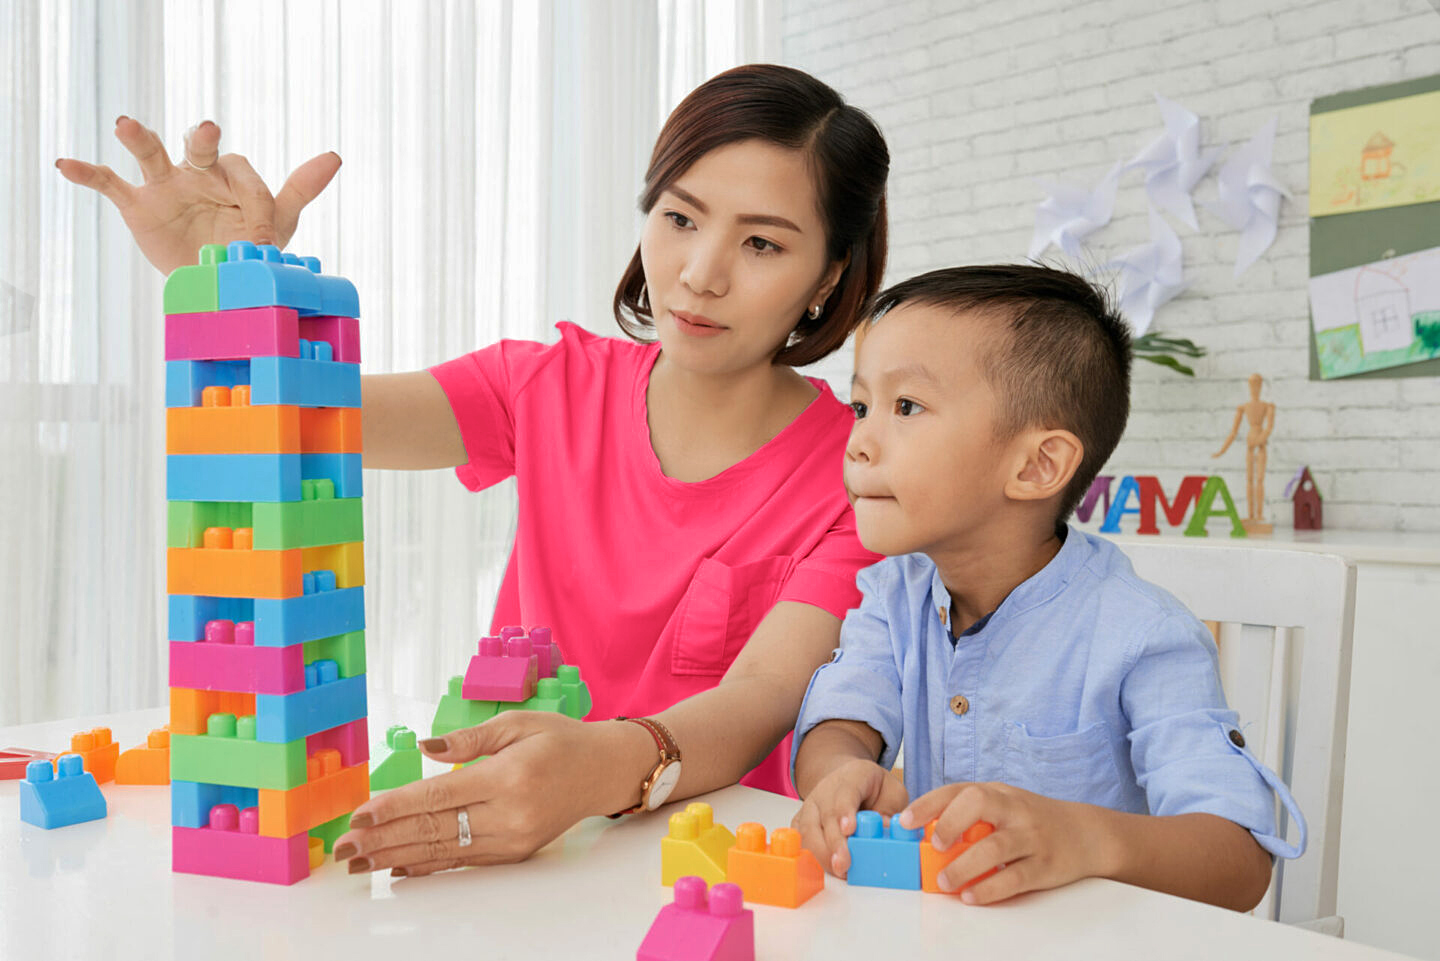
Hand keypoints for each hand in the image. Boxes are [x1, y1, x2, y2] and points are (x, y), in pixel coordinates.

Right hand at [55, 117, 340, 274]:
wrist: (213, 281)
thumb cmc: (246, 244)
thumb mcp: (277, 221)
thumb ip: (299, 189)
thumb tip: (334, 155)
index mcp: (232, 176)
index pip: (244, 175)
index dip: (254, 200)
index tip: (260, 233)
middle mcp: (198, 173)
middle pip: (201, 148)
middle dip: (205, 140)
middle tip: (210, 131)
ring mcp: (166, 187)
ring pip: (153, 153)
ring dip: (140, 138)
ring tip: (126, 125)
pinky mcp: (138, 206)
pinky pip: (109, 184)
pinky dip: (87, 173)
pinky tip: (65, 164)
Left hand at [333, 712, 616, 877]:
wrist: (603, 771)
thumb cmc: (560, 740)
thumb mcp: (517, 723)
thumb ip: (468, 739)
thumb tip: (425, 748)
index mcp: (508, 777)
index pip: (439, 796)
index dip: (396, 806)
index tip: (361, 814)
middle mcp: (510, 814)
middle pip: (435, 829)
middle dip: (384, 839)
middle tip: (346, 846)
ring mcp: (513, 839)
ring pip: (444, 851)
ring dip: (397, 857)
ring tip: (361, 862)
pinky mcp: (514, 853)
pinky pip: (463, 861)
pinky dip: (428, 865)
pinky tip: (399, 866)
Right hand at [790, 758, 907, 878]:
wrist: (849, 781)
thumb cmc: (874, 789)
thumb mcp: (892, 791)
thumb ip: (891, 809)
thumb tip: (884, 829)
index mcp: (853, 776)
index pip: (846, 792)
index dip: (845, 811)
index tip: (849, 829)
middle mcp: (826, 789)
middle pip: (826, 815)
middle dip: (834, 842)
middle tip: (844, 863)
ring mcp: (811, 805)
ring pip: (808, 829)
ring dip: (822, 853)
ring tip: (839, 870)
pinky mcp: (802, 821)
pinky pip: (801, 838)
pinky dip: (811, 855)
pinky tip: (826, 868)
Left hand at [897, 782, 1108, 903]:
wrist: (1085, 833)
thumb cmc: (1031, 819)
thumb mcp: (1003, 804)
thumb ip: (969, 813)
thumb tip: (923, 832)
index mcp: (997, 793)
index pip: (959, 790)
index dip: (929, 804)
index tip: (906, 821)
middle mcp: (1013, 809)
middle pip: (978, 804)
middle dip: (950, 823)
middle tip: (933, 845)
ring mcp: (1030, 836)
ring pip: (995, 847)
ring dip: (964, 866)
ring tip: (944, 881)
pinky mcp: (1044, 866)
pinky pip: (1014, 878)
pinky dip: (990, 889)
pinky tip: (971, 895)